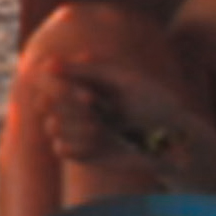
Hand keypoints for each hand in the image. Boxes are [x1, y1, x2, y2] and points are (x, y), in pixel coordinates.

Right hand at [33, 55, 190, 175]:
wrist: (172, 137)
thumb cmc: (152, 102)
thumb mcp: (123, 80)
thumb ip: (88, 69)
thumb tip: (47, 63)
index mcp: (81, 79)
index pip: (47, 78)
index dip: (61, 88)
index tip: (90, 97)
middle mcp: (74, 103)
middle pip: (43, 102)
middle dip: (70, 108)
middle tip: (99, 111)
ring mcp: (77, 127)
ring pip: (51, 126)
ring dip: (77, 127)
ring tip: (102, 129)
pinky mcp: (81, 152)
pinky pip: (61, 149)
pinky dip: (80, 146)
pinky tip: (101, 143)